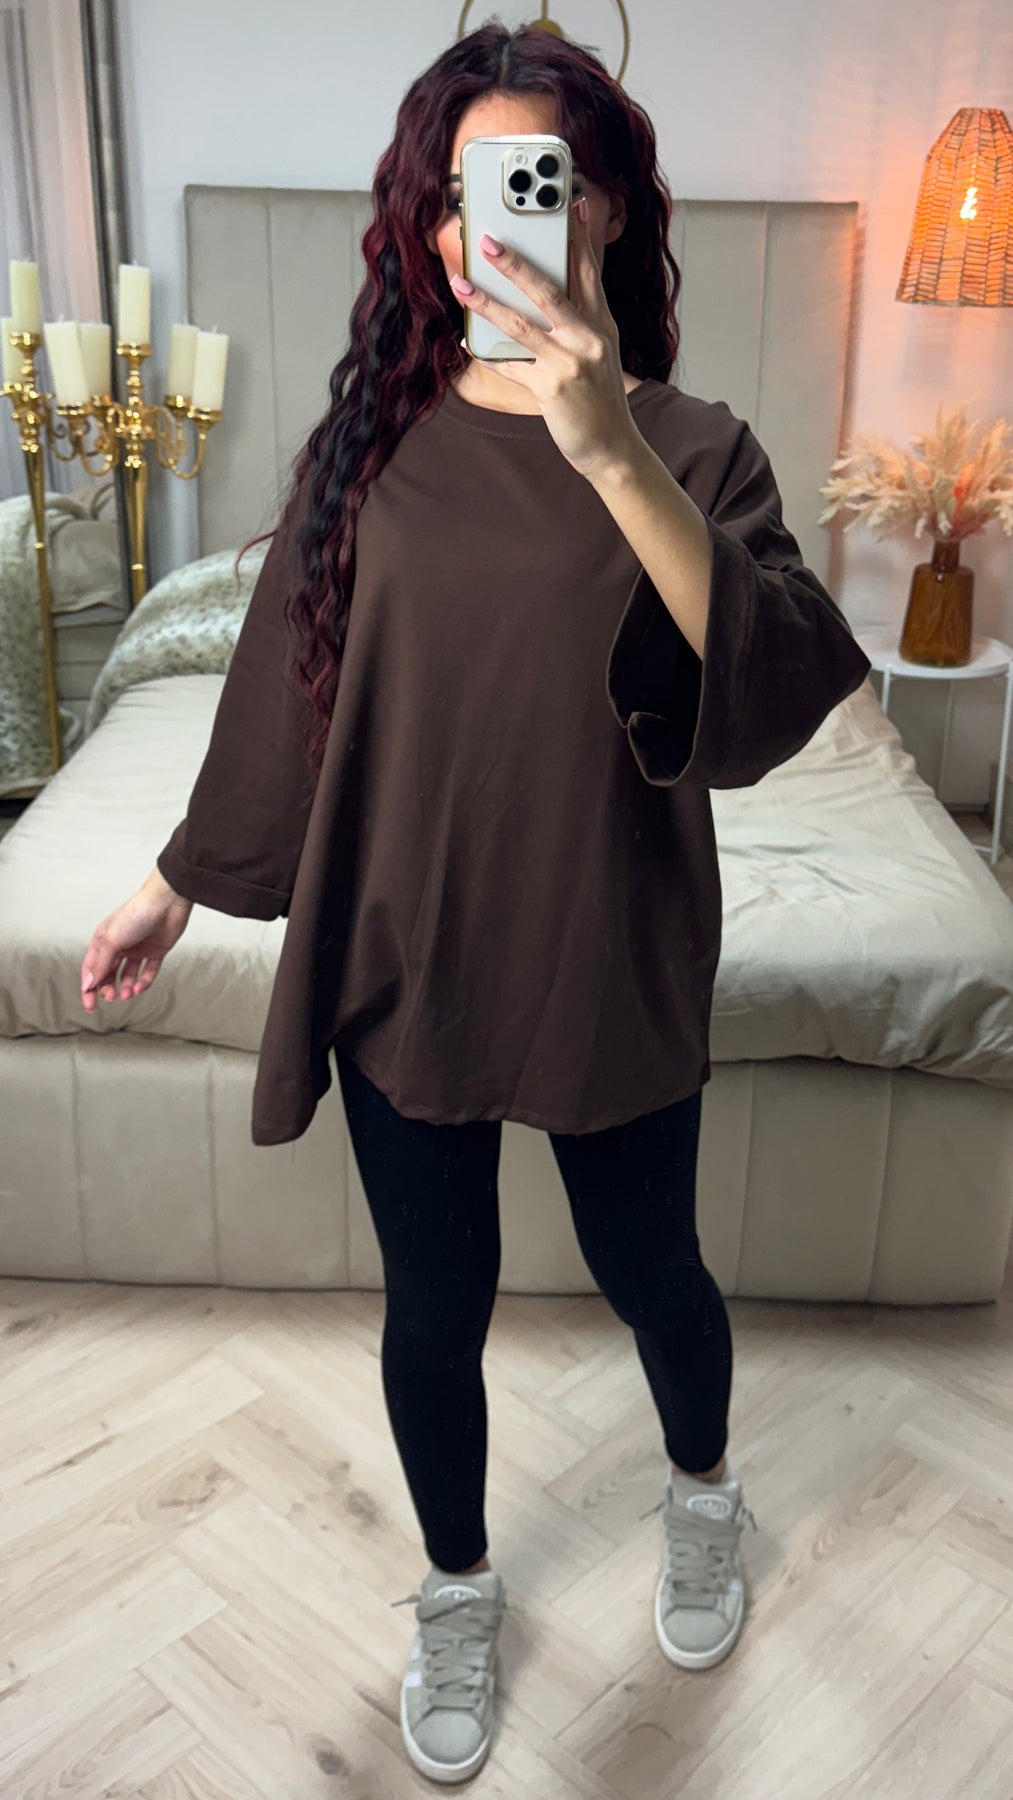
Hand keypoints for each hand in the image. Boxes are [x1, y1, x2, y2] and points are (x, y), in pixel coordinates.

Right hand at [81, 872, 192, 1013]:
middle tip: (112, 998)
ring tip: (128, 994)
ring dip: (127, 987)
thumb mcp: (112, 940)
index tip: (90, 1006)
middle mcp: (119, 945)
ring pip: (129, 975)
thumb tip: (88, 984)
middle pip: (109, 974)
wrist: (167, 901)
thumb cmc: (136, 913)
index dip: (89, 988)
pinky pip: (148, 971)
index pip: (91, 969)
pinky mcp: (155, 951)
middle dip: (109, 988)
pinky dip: (144, 981)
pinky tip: (141, 986)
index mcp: (103, 940)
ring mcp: (138, 949)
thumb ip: (100, 964)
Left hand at [450, 195, 639, 477]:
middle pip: (549, 290)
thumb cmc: (599, 398)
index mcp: (601, 324)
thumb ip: (578, 322)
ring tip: (461, 284)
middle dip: (516, 262)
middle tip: (487, 241)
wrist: (611, 447)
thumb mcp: (598, 353)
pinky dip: (487, 353)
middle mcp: (588, 337)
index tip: (572, 203)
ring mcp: (569, 362)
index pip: (589, 271)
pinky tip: (468, 341)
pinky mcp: (550, 387)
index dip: (579, 236)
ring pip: (520, 323)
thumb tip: (539, 296)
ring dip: (486, 302)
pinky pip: (510, 364)